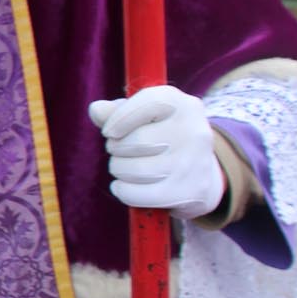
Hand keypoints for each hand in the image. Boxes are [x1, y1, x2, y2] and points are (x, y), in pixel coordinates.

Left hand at [88, 85, 223, 219]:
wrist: (200, 173)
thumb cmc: (161, 137)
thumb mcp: (143, 116)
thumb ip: (116, 110)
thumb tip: (96, 110)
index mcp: (184, 105)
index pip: (148, 103)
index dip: (119, 118)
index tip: (109, 131)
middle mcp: (194, 132)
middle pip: (136, 141)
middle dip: (116, 148)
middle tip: (119, 151)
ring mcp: (194, 165)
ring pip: (135, 170)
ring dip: (119, 170)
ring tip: (124, 167)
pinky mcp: (188, 193)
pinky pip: (138, 194)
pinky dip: (122, 191)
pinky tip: (123, 186)